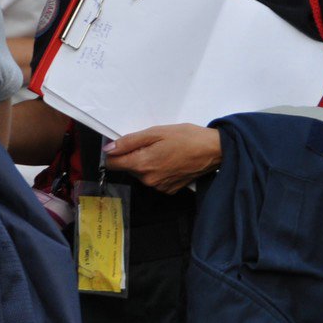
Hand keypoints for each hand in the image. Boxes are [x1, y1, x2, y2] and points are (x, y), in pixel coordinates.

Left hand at [102, 123, 221, 192]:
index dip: (114, 152)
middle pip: (128, 167)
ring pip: (141, 173)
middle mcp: (148, 180)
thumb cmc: (186, 138)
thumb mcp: (155, 132)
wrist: (213, 151)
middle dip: (134, 155)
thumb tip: (109, 149)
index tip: (122, 143)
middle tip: (152, 143)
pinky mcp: (169, 190)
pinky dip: (157, 170)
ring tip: (163, 150)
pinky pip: (154, 179)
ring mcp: (159, 187)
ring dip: (146, 162)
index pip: (113, 164)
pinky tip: (169, 160)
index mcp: (142, 164)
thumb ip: (129, 142)